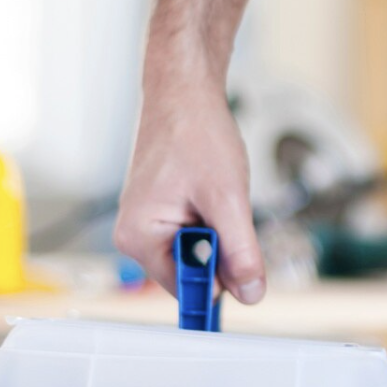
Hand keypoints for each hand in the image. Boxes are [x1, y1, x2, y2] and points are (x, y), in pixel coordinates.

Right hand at [114, 83, 266, 303]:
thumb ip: (240, 252)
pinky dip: (215, 218)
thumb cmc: (196, 134)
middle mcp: (135, 236)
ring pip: (199, 251)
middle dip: (222, 250)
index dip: (221, 282)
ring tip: (219, 193)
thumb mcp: (228, 200)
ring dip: (221, 231)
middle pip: (193, 272)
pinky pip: (196, 233)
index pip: (185, 290)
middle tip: (229, 210)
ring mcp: (147, 223)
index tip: (247, 276)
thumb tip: (251, 295)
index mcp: (140, 238)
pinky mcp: (161, 211)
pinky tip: (214, 190)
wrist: (185, 90)